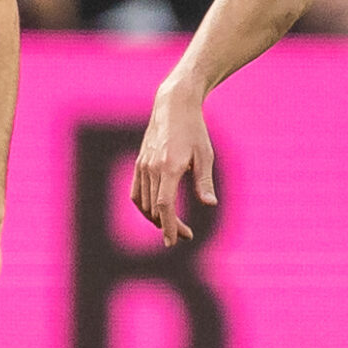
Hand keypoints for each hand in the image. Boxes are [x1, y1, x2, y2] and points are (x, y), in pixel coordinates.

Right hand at [131, 83, 216, 245]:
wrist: (173, 106)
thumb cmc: (194, 130)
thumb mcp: (205, 154)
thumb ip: (204, 181)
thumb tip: (210, 204)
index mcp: (170, 167)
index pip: (164, 205)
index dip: (168, 226)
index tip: (174, 241)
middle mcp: (152, 168)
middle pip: (155, 208)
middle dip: (169, 226)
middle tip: (186, 236)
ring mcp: (143, 165)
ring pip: (143, 203)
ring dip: (156, 219)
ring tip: (173, 226)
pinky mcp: (139, 162)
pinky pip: (136, 192)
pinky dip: (144, 206)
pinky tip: (156, 212)